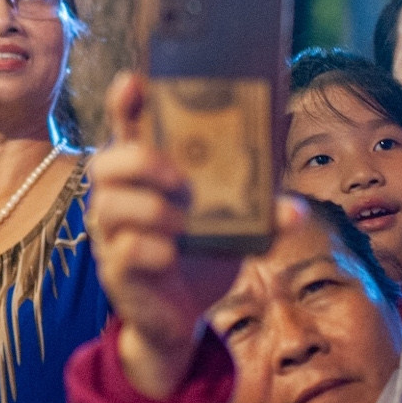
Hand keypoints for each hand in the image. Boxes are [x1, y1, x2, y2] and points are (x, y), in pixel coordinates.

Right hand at [87, 73, 246, 397]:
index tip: (135, 81)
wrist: (182, 321)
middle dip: (140, 161)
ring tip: (183, 222)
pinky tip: (172, 254)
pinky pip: (124, 251)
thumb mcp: (235, 229)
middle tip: (181, 177)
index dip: (125, 102)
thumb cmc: (201, 258)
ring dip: (151, 209)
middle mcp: (119, 198)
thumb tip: (296, 209)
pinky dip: (152, 249)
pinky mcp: (116, 271)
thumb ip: (261, 213)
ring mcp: (112, 235)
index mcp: (144, 175)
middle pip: (105, 161)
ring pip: (110, 205)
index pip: (125, 127)